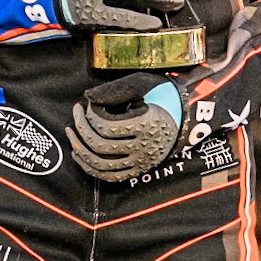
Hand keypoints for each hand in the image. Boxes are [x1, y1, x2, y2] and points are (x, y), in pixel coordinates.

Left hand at [67, 73, 183, 182]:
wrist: (188, 113)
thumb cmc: (163, 94)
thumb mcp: (142, 84)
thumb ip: (115, 90)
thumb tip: (88, 97)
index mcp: (146, 125)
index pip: (105, 127)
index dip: (88, 116)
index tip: (84, 105)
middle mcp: (144, 148)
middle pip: (100, 146)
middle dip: (81, 130)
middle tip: (74, 114)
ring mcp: (142, 162)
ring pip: (102, 165)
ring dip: (81, 151)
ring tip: (72, 135)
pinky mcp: (140, 168)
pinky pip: (110, 176)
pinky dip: (91, 168)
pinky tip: (79, 154)